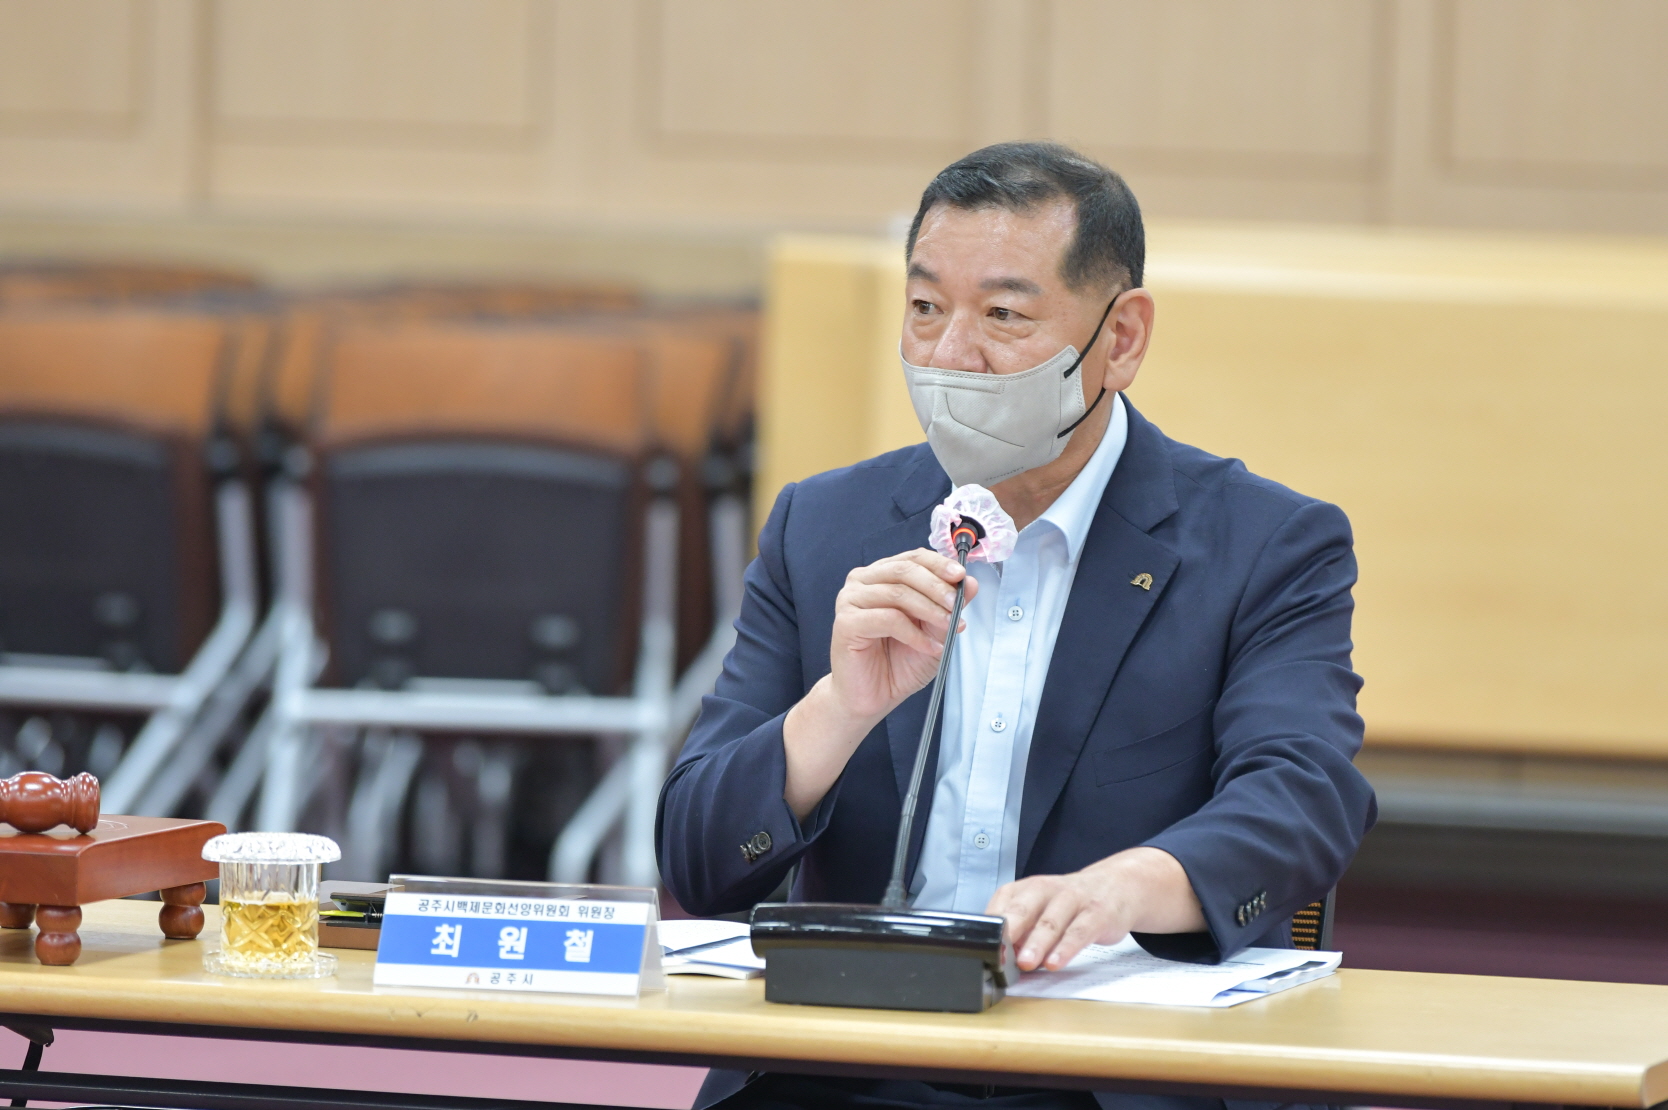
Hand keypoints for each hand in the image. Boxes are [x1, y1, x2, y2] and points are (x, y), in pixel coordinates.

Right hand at [827, 548, 975, 720]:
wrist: (872, 697)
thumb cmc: (897, 663)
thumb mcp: (934, 630)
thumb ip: (949, 605)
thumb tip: (970, 582)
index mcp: (882, 576)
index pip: (912, 557)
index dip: (939, 564)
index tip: (961, 576)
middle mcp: (862, 582)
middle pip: (905, 570)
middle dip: (937, 587)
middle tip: (957, 606)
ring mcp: (850, 600)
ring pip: (898, 593)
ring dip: (930, 611)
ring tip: (949, 628)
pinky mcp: (846, 623)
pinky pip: (888, 619)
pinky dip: (915, 634)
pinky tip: (930, 647)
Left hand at [986, 847, 1203, 971]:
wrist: (1117, 886)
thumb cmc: (1070, 904)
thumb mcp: (1041, 909)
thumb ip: (1021, 931)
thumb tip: (999, 958)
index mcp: (1026, 888)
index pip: (1002, 904)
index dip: (990, 926)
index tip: (980, 946)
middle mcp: (1046, 890)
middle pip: (1023, 908)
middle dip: (1009, 931)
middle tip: (998, 953)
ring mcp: (1072, 900)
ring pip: (1051, 921)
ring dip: (1037, 943)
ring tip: (1025, 963)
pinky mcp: (1096, 914)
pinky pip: (1079, 931)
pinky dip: (1066, 948)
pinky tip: (1055, 963)